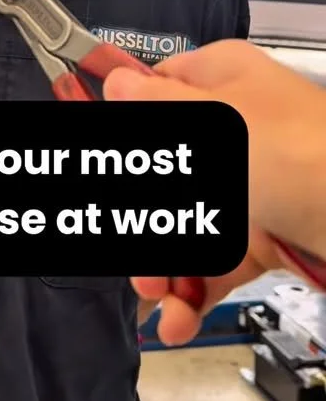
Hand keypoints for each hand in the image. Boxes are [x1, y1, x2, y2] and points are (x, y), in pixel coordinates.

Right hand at [103, 39, 325, 343]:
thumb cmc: (305, 156)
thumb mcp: (217, 123)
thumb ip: (158, 107)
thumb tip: (116, 82)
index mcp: (220, 82)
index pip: (152, 94)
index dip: (121, 126)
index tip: (96, 157)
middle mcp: (232, 131)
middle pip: (160, 173)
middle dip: (139, 220)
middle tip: (133, 255)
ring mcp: (248, 186)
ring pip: (183, 225)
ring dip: (161, 267)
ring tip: (158, 297)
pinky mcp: (262, 236)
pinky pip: (213, 262)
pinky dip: (192, 291)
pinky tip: (178, 318)